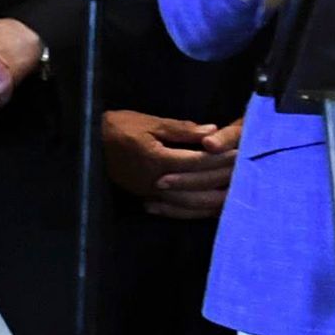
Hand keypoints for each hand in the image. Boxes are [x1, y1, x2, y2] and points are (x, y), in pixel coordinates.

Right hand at [102, 110, 236, 217]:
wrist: (88, 145)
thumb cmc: (118, 128)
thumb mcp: (148, 122)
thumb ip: (180, 129)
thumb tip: (210, 131)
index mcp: (159, 160)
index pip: (199, 162)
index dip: (221, 157)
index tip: (241, 151)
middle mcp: (158, 183)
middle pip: (199, 185)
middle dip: (223, 178)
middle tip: (246, 172)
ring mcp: (153, 195)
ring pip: (191, 204)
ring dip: (214, 199)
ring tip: (236, 193)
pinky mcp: (149, 199)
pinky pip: (178, 211)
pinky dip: (197, 211)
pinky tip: (212, 208)